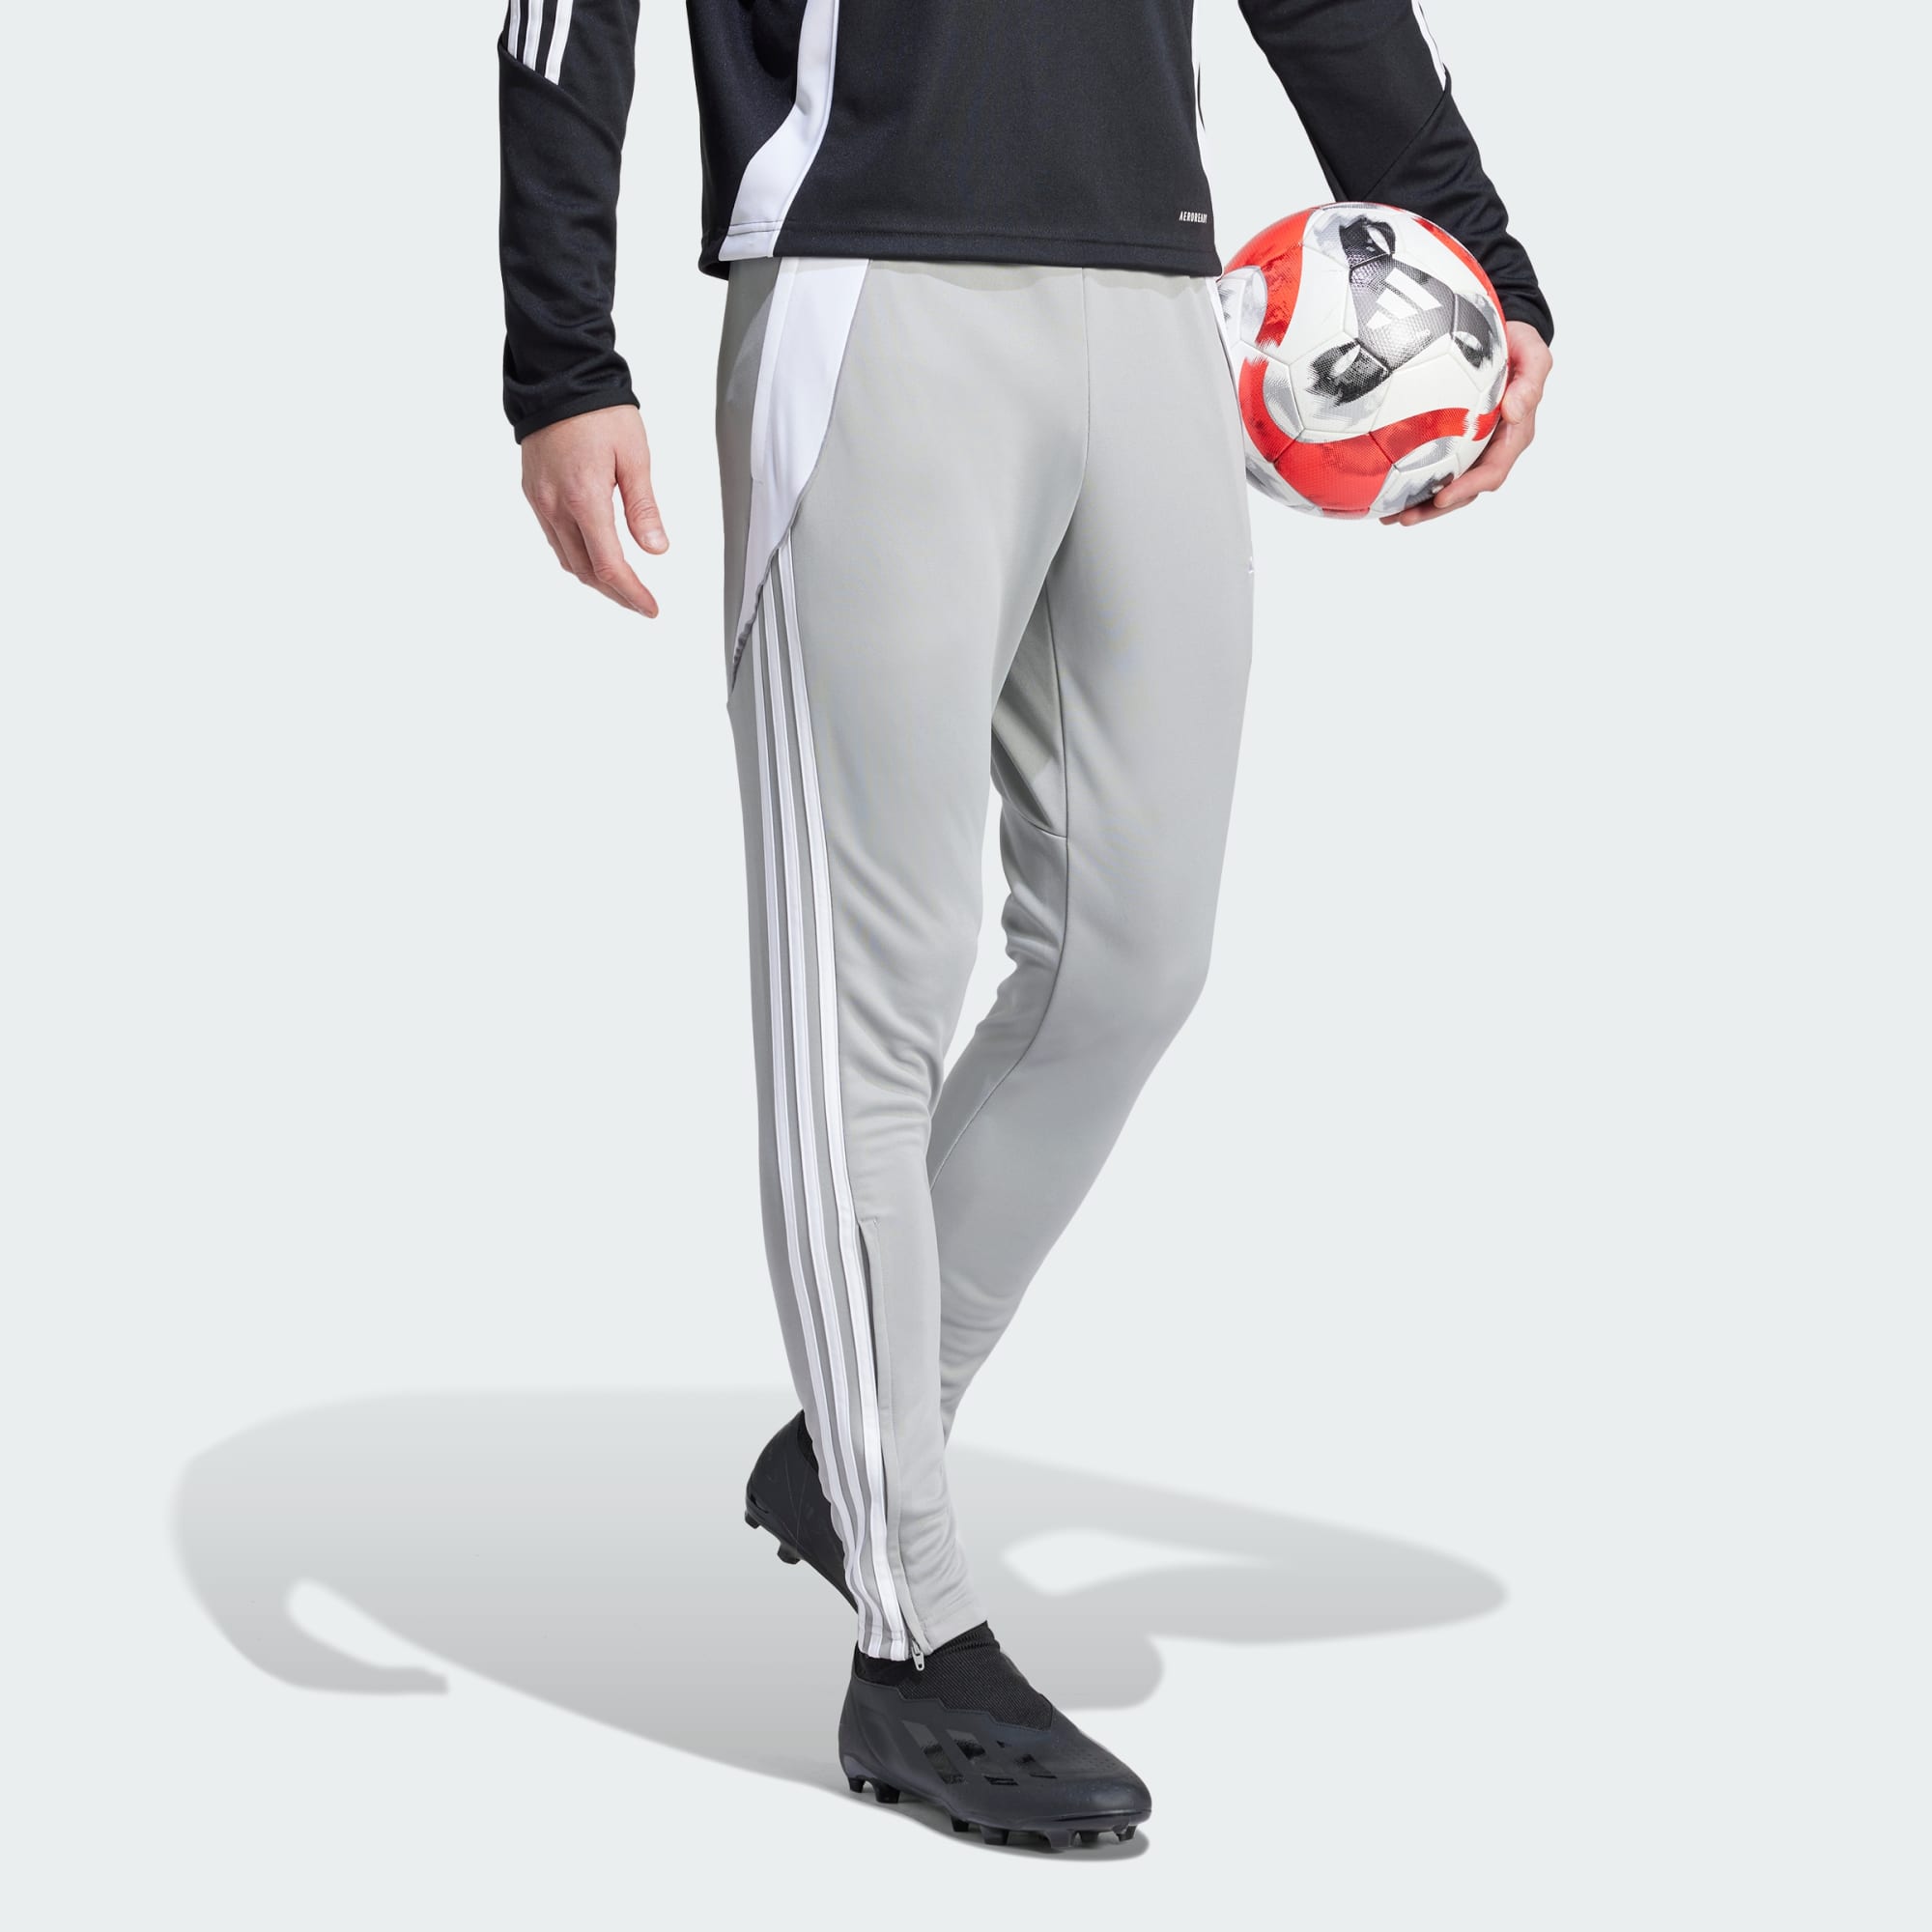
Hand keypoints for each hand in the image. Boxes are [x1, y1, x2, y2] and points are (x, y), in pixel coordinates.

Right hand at [520, 405, 669, 615]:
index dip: (631, 593)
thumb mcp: (634, 457)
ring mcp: (540, 501)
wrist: (558, 379)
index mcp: (584, 498)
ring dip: (594, 579)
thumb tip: (656, 548)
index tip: (649, 607)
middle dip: (615, 593)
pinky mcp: (533, 493)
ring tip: (621, 586)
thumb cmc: (598, 411)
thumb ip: (643, 508)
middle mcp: (555, 505)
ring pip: (567, 559)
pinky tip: (594, 556)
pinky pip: (554, 538)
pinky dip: (576, 556)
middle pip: (585, 570)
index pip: (609, 565)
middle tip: (640, 602)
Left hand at [1382, 321, 1551, 527]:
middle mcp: (1492, 448)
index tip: (1441, 497)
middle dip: (1435, 508)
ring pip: (1448, 486)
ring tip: (1389, 515)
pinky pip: (1434, 467)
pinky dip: (1412, 482)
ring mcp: (1472, 448)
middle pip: (1465, 490)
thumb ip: (1531, 380)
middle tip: (1403, 517)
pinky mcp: (1453, 442)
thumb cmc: (1517, 345)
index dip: (1467, 488)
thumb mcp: (1532, 354)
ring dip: (1420, 505)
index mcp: (1514, 435)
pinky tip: (1386, 489)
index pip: (1492, 472)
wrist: (1503, 337)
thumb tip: (1515, 412)